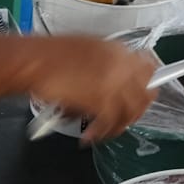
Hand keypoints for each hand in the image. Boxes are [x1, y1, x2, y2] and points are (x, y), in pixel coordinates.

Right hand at [21, 37, 155, 142]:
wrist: (33, 61)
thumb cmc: (51, 55)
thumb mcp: (89, 48)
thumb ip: (110, 61)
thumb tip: (119, 74)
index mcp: (119, 51)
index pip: (149, 68)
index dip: (148, 82)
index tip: (144, 92)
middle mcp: (120, 66)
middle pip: (146, 93)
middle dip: (137, 109)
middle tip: (127, 117)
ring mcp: (112, 84)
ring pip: (130, 112)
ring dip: (119, 125)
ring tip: (107, 130)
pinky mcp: (100, 102)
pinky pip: (110, 124)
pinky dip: (101, 133)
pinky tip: (91, 135)